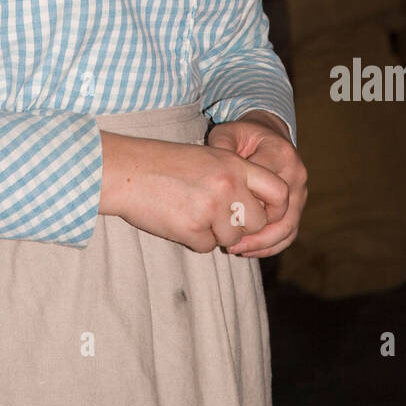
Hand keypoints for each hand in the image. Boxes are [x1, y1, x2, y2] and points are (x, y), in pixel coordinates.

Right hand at [98, 132, 290, 252]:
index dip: (276, 208)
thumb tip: (255, 210)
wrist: (126, 170)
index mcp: (234, 164)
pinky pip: (207, 246)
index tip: (264, 215)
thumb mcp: (205, 158)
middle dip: (242, 226)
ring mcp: (212, 208)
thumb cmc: (162, 163)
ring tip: (189, 210)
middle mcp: (229, 185)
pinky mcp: (193, 228)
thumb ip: (233, 178)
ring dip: (214, 233)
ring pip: (232, 238)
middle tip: (217, 216)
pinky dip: (194, 239)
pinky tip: (177, 219)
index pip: (279, 190)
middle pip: (258, 222)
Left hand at [206, 112, 306, 257]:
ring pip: (287, 228)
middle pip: (280, 213)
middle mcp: (296, 174)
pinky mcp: (299, 206)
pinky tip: (248, 251)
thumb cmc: (244, 136)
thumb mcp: (229, 133)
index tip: (220, 215)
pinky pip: (290, 233)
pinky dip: (270, 246)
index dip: (243, 204)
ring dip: (262, 243)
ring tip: (236, 250)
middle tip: (228, 242)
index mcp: (280, 154)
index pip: (265, 186)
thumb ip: (220, 146)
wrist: (268, 134)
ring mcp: (301, 192)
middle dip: (254, 231)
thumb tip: (213, 170)